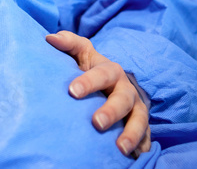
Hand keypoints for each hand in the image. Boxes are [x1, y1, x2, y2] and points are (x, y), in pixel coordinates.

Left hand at [45, 31, 150, 157]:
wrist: (110, 83)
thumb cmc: (89, 67)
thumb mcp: (81, 52)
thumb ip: (68, 43)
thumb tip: (50, 38)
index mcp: (111, 70)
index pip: (101, 74)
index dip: (88, 82)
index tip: (72, 92)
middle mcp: (127, 89)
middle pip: (123, 99)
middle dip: (111, 111)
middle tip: (97, 123)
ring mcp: (136, 108)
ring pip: (140, 120)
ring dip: (131, 134)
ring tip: (120, 148)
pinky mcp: (141, 126)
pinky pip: (146, 137)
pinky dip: (143, 146)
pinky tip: (136, 157)